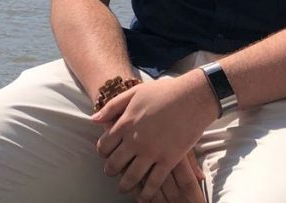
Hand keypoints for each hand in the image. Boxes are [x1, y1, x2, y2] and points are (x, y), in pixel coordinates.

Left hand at [92, 73, 215, 202]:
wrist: (192, 97)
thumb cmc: (164, 92)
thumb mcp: (134, 93)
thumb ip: (112, 106)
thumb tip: (93, 119)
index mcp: (125, 123)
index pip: (105, 146)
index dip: (103, 153)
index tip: (106, 155)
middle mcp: (135, 140)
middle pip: (114, 164)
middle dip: (111, 171)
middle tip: (112, 173)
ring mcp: (151, 152)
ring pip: (131, 177)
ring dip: (125, 185)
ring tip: (124, 188)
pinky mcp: (168, 160)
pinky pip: (154, 182)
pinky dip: (146, 193)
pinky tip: (143, 197)